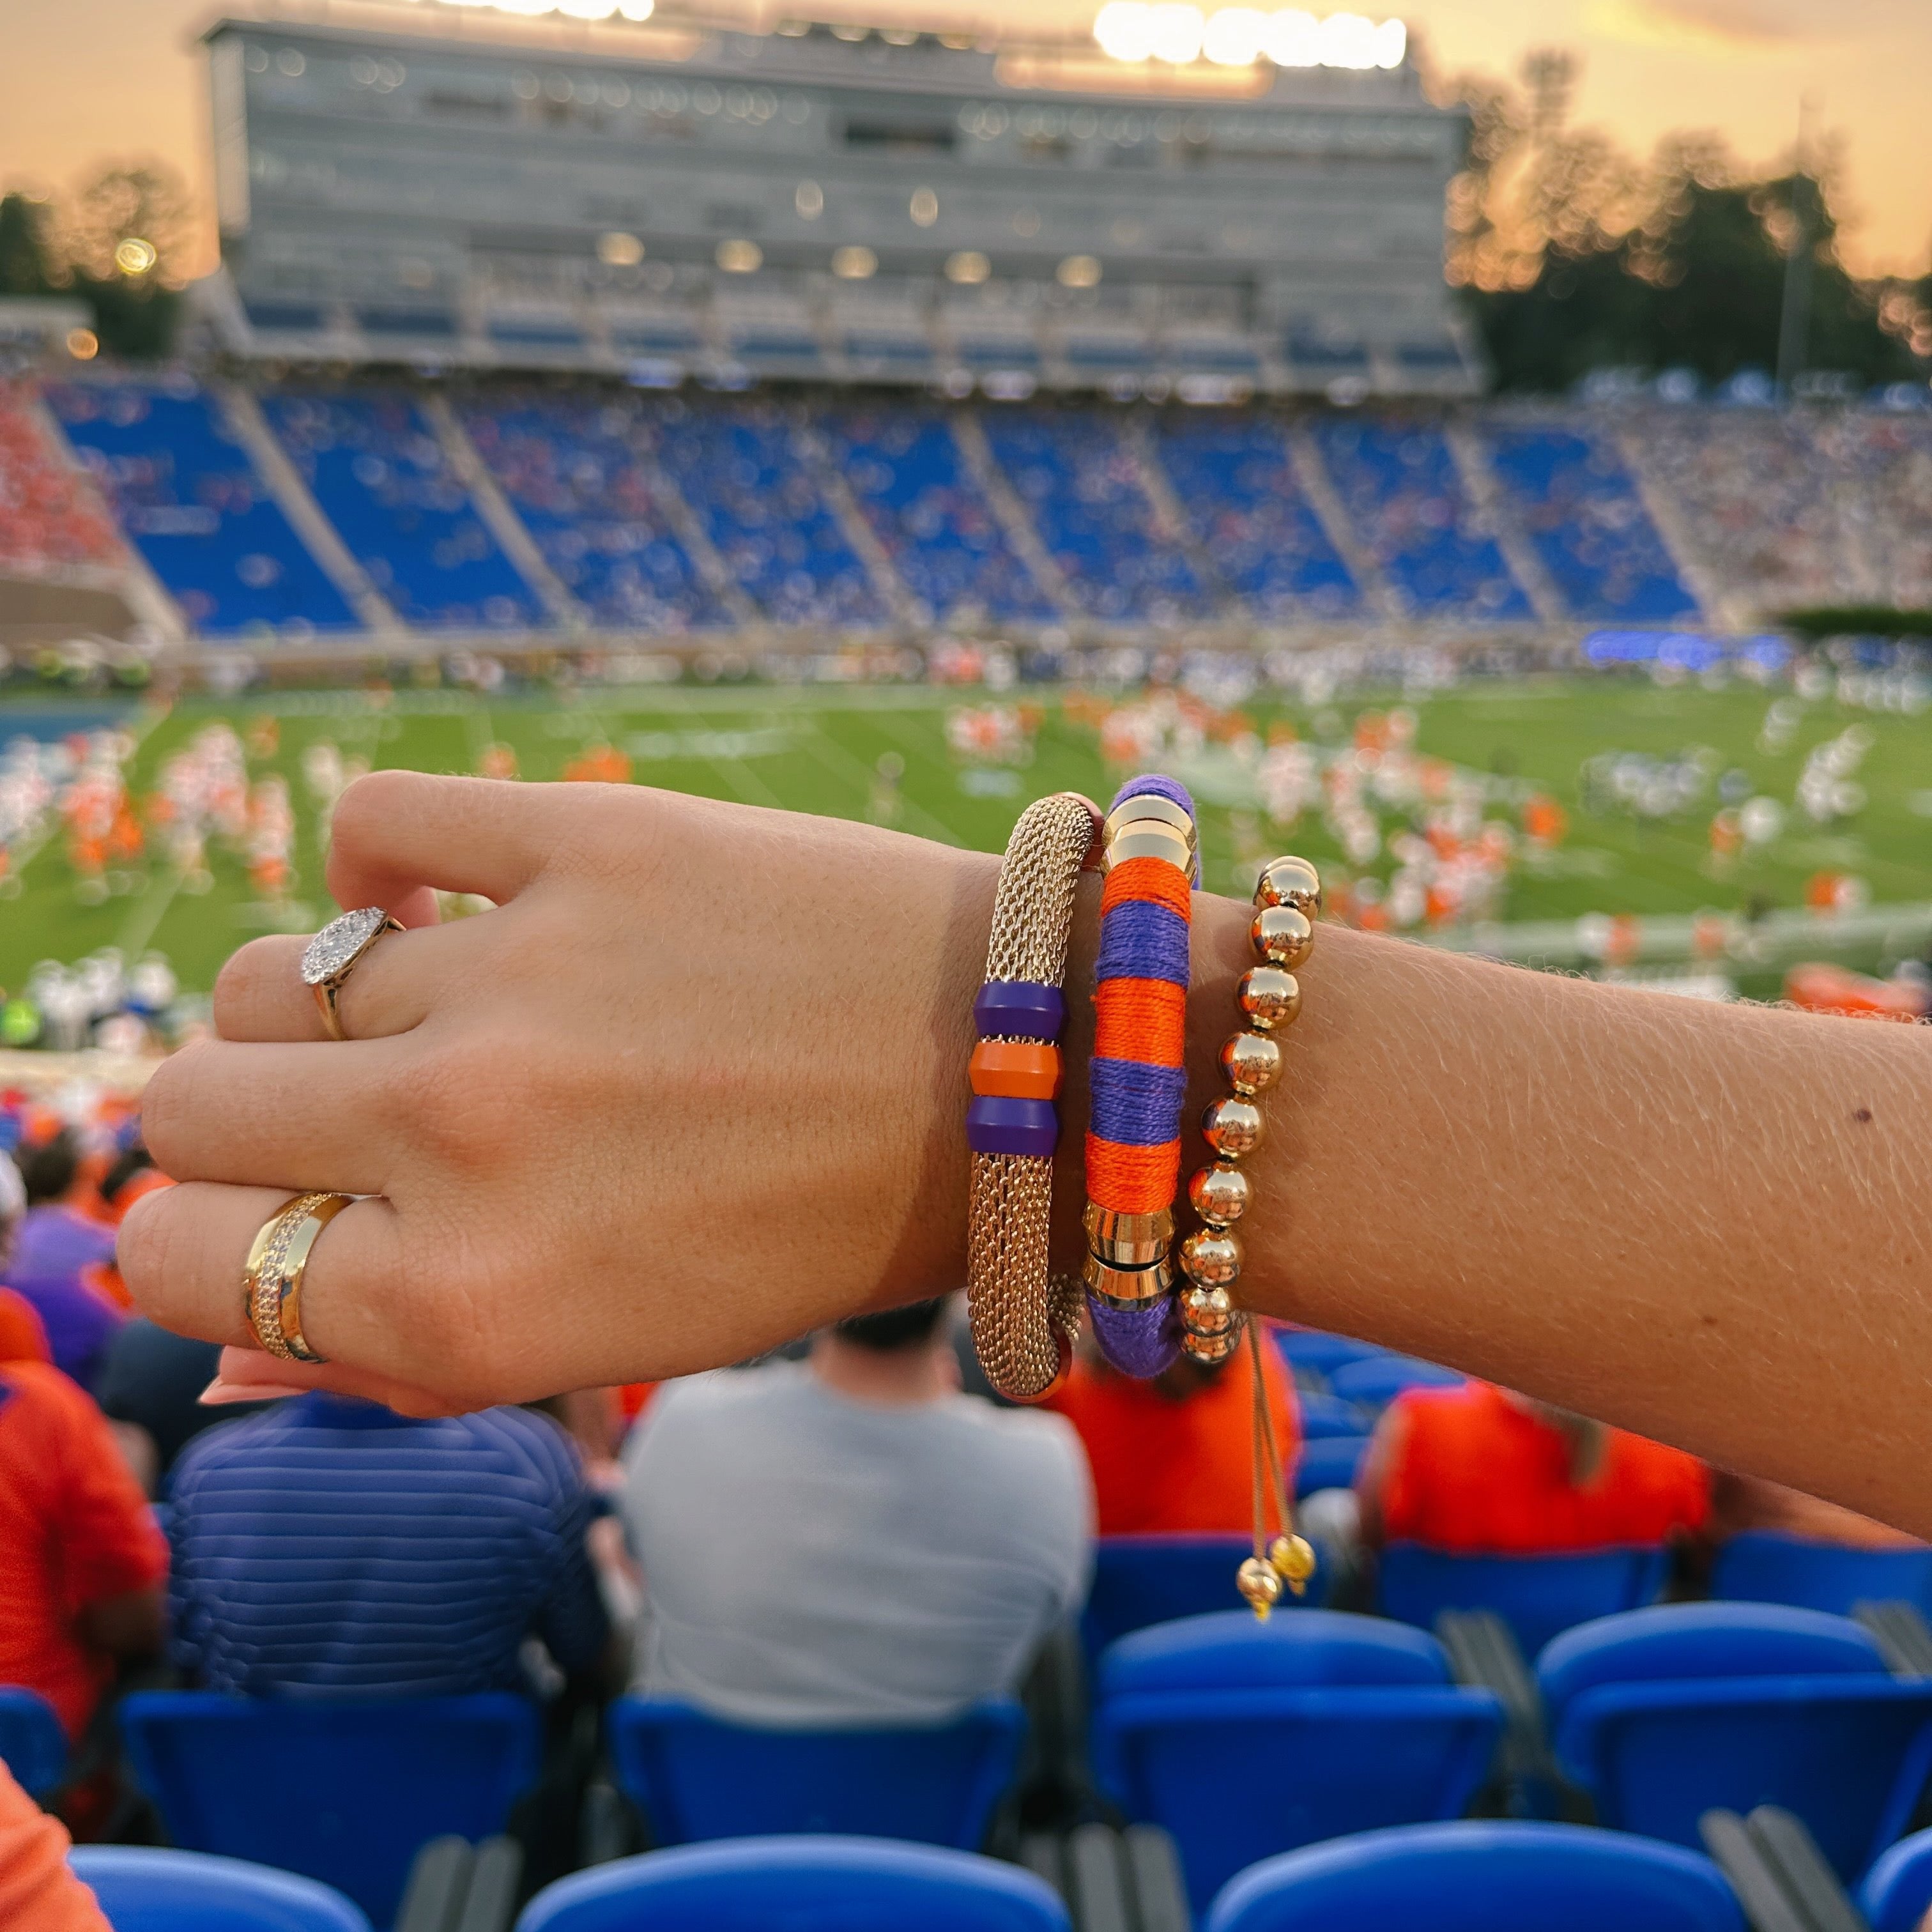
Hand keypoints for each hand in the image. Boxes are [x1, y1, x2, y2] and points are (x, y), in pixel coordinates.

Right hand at [122, 770, 1001, 1410]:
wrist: (1016, 1074)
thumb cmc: (812, 1232)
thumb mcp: (614, 1344)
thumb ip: (405, 1357)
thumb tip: (228, 1342)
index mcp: (463, 1307)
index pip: (172, 1259)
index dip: (211, 1237)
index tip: (281, 1211)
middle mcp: (461, 1143)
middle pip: (181, 1104)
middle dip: (243, 1124)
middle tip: (352, 1118)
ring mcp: (517, 976)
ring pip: (270, 975)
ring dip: (329, 1011)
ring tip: (444, 1021)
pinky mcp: (588, 841)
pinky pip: (374, 822)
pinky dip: (386, 864)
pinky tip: (450, 902)